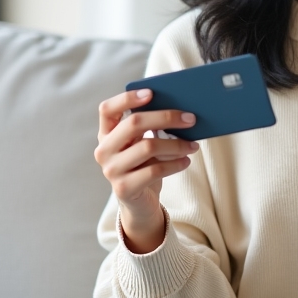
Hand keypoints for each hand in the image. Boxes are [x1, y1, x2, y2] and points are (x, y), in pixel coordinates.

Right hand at [94, 89, 198, 252]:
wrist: (139, 204)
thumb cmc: (144, 167)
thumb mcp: (143, 145)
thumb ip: (150, 128)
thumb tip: (181, 112)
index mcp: (106, 134)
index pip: (107, 109)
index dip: (127, 98)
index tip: (151, 93)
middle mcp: (104, 150)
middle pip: (133, 124)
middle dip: (165, 117)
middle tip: (190, 119)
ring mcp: (111, 170)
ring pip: (148, 147)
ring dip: (176, 144)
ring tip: (193, 145)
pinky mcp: (123, 188)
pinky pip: (155, 170)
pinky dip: (175, 164)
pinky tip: (186, 161)